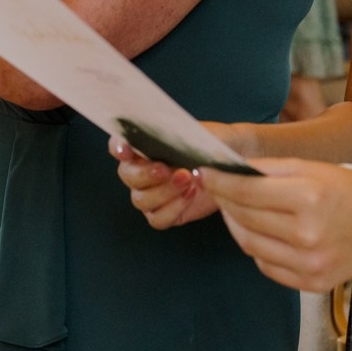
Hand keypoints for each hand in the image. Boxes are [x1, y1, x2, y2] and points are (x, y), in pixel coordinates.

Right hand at [109, 122, 252, 229]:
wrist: (233, 161)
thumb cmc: (210, 142)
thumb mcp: (194, 131)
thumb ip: (173, 133)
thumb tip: (161, 136)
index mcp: (141, 146)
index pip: (118, 146)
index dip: (118, 148)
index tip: (127, 149)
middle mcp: (140, 171)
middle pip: (128, 176)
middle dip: (146, 174)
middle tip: (168, 169)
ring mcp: (150, 194)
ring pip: (141, 200)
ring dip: (164, 192)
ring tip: (189, 180)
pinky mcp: (165, 213)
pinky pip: (157, 219)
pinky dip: (173, 209)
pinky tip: (190, 195)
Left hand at [199, 158, 351, 294]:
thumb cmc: (351, 191)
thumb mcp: (314, 168)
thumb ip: (271, 170)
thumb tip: (231, 170)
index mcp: (310, 197)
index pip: (246, 192)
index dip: (219, 182)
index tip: (204, 173)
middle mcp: (308, 234)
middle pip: (244, 218)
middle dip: (224, 200)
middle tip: (217, 188)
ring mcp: (310, 263)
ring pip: (249, 244)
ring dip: (235, 225)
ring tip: (235, 209)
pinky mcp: (312, 283)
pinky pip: (266, 266)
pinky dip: (256, 248)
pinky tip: (259, 231)